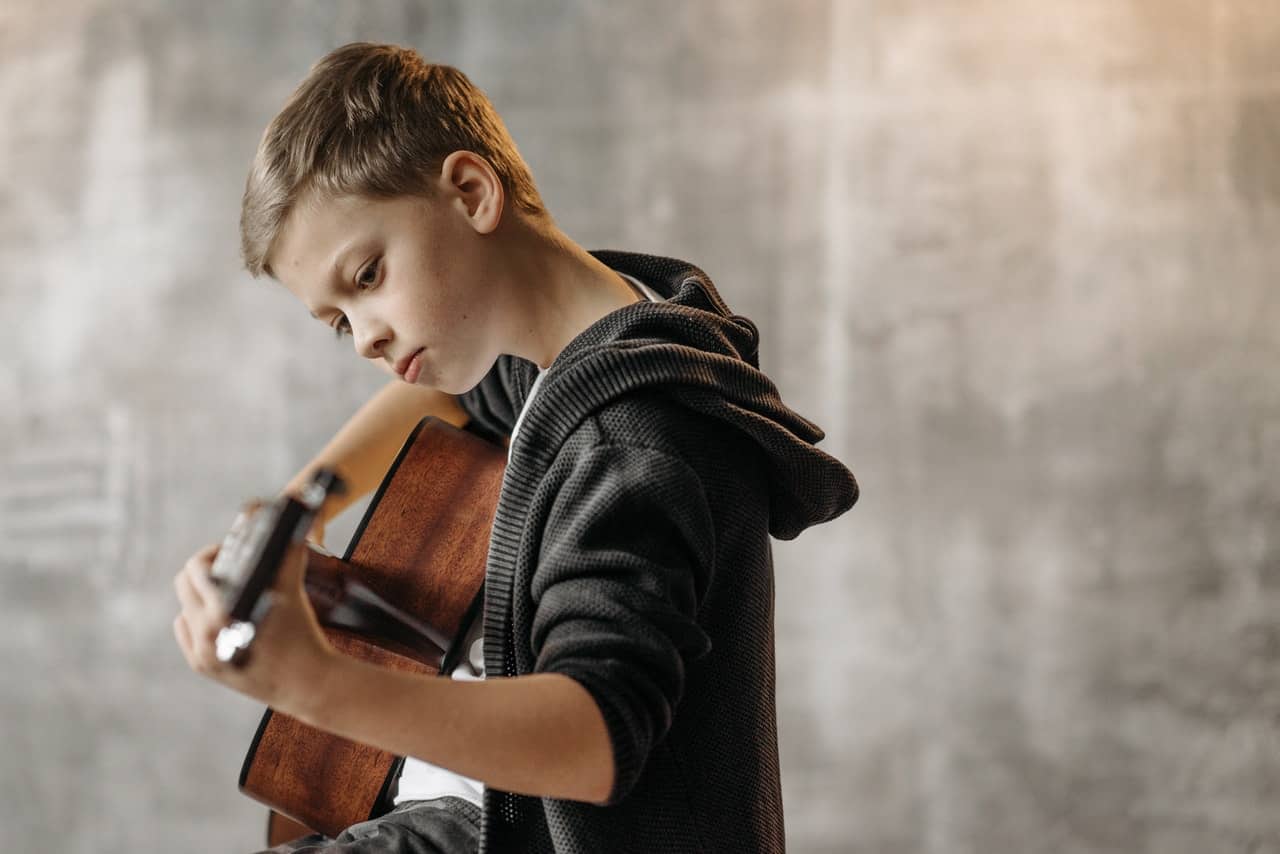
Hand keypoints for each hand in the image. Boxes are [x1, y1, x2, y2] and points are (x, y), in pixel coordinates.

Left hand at [172, 536, 335, 715]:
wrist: (306, 683)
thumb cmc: (302, 637)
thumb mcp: (294, 592)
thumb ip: (289, 556)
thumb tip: (292, 530)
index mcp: (224, 610)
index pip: (196, 569)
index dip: (211, 553)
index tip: (227, 551)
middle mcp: (206, 632)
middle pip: (183, 585)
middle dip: (203, 571)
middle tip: (225, 567)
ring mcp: (202, 651)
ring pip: (184, 608)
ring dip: (199, 596)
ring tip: (225, 592)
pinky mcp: (203, 666)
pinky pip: (186, 632)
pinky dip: (196, 620)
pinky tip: (217, 618)